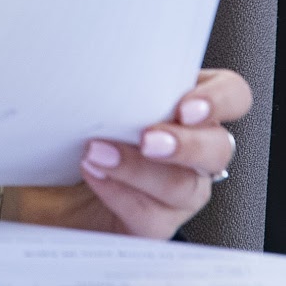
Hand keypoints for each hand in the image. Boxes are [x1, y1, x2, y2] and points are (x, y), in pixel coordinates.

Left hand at [0, 68, 252, 238]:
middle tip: (148, 139)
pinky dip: (120, 194)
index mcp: (188, 107)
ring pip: (184, 186)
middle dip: (185, 144)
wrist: (54, 189)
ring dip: (140, 169)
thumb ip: (112, 84)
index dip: (219, 99)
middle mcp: (194, 151)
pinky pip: (152, 217)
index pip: (231, 95)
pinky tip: (95, 175)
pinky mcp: (156, 224)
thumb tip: (92, 62)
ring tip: (99, 153)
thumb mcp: (95, 99)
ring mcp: (180, 191)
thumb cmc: (78, 135)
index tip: (186, 106)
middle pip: (218, 147)